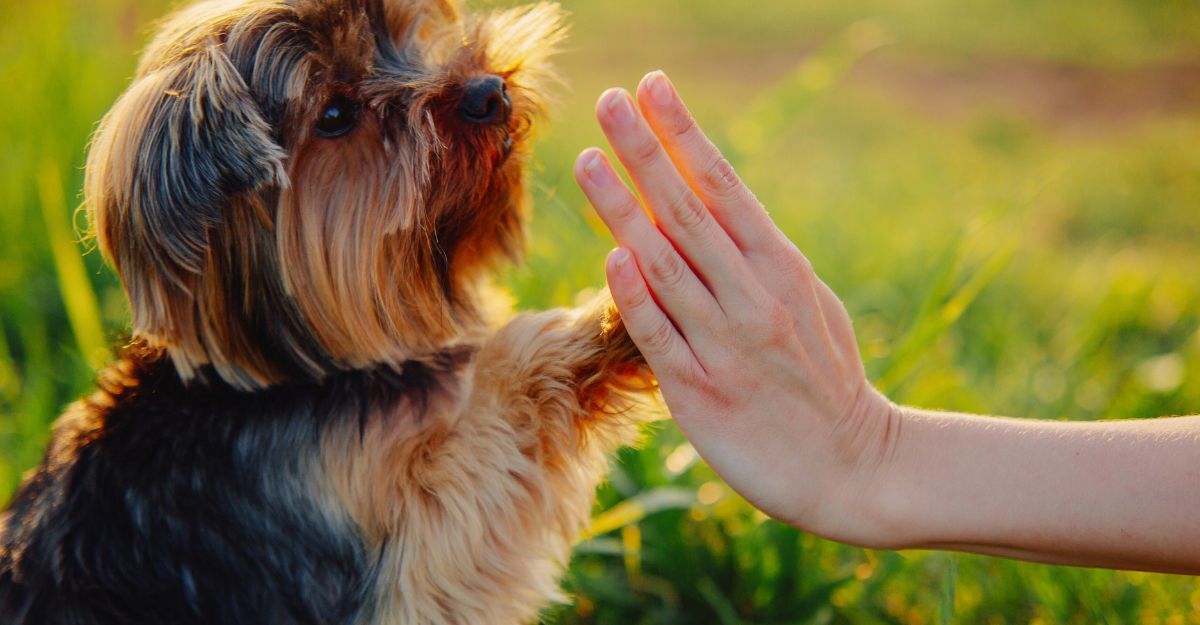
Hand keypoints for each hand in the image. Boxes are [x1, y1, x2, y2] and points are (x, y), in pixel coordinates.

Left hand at [573, 71, 898, 543]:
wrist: (853, 469)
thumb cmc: (824, 379)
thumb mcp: (807, 303)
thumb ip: (759, 259)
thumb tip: (708, 208)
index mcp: (783, 268)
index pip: (725, 187)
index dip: (685, 135)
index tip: (653, 87)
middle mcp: (755, 298)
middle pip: (689, 212)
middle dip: (646, 152)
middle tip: (608, 102)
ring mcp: (728, 345)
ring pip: (667, 265)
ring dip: (624, 210)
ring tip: (588, 160)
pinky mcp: (703, 394)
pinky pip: (662, 337)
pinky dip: (638, 295)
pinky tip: (612, 255)